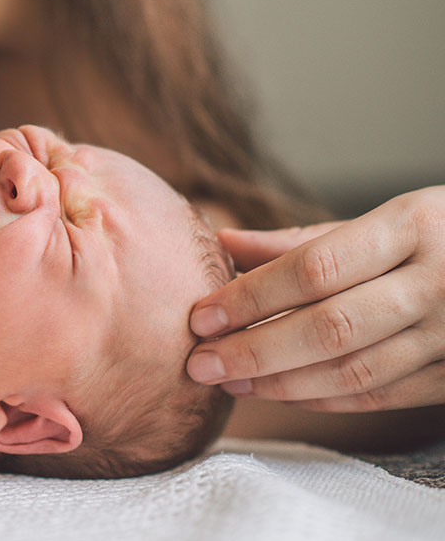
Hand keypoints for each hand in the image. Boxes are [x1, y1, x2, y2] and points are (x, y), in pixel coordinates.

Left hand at [186, 187, 444, 411]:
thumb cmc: (443, 234)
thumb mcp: (387, 219)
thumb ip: (306, 238)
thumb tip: (223, 242)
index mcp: (414, 225)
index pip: (315, 268)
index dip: (251, 296)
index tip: (200, 315)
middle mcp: (440, 282)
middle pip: (330, 327)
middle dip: (254, 349)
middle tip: (198, 362)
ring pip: (354, 370)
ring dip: (280, 382)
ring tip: (227, 380)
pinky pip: (382, 395)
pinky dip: (323, 399)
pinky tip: (278, 393)